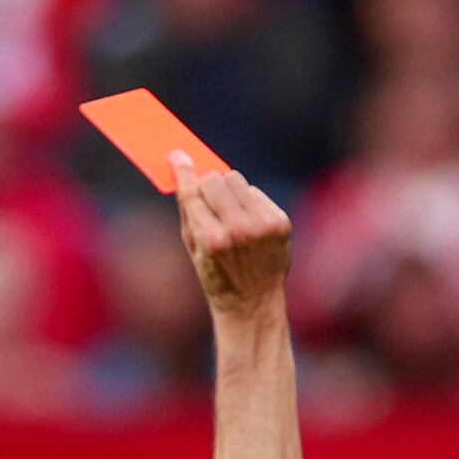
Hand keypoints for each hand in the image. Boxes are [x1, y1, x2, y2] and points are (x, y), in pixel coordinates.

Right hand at [178, 167, 291, 323]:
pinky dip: (249, 202)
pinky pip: (256, 192)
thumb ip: (187, 210)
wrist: (253, 303)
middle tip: (207, 197)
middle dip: (207, 185)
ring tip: (230, 214)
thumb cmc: (217, 275)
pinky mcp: (280, 222)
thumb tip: (183, 171)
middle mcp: (237, 230)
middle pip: (214, 179)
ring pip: (236, 179)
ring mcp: (261, 225)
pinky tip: (250, 224)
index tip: (178, 155)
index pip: (192, 192)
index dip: (184, 171)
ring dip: (229, 190)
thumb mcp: (193, 248)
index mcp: (210, 239)